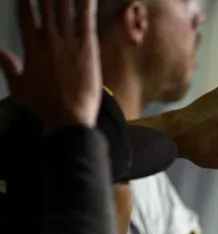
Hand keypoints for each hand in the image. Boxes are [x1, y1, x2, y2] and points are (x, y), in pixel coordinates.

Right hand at [0, 0, 101, 132]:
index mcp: (30, 45)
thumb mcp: (19, 85)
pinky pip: (86, 18)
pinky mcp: (87, 47)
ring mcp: (69, 41)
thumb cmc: (43, 104)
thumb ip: (8, 65)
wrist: (68, 117)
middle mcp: (48, 37)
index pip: (24, 12)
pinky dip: (86, 3)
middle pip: (46, 4)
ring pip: (64, 6)